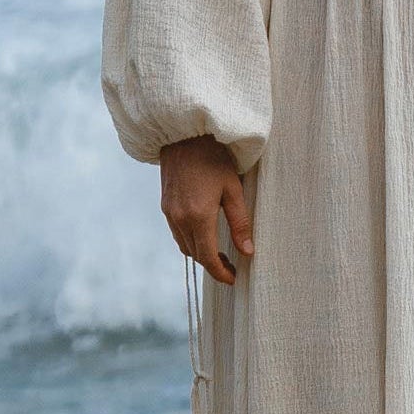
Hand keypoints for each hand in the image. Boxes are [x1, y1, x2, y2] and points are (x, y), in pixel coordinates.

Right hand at [161, 136, 254, 285]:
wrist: (183, 135)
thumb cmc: (213, 158)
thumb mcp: (233, 189)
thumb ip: (240, 222)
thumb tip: (248, 251)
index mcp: (198, 216)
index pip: (207, 257)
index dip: (221, 273)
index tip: (234, 279)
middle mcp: (179, 218)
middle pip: (195, 255)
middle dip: (213, 265)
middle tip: (232, 267)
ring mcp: (169, 213)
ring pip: (185, 246)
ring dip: (201, 254)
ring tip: (221, 253)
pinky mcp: (165, 206)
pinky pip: (177, 233)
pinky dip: (191, 241)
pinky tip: (205, 235)